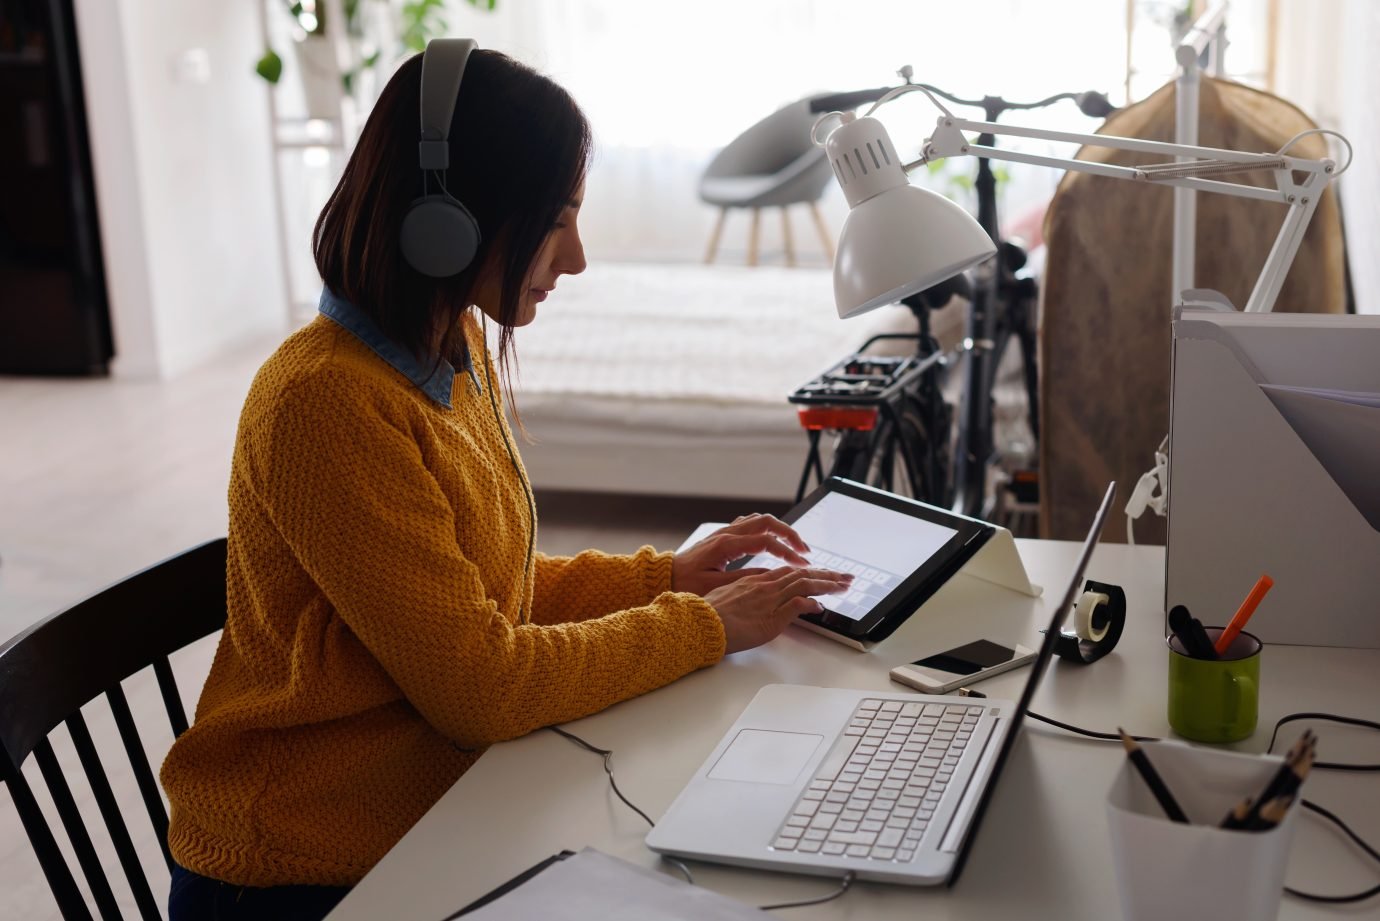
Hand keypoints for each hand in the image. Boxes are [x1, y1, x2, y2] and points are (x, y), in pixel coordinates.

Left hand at [671, 513, 813, 596]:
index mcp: (727, 545)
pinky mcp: (722, 537)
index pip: (766, 541)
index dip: (787, 552)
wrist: (663, 577)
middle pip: (767, 522)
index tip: (800, 564)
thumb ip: (745, 579)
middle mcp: (727, 534)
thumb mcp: (716, 586)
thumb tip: (771, 576)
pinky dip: (766, 530)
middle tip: (804, 551)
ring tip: (793, 546)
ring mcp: (724, 532)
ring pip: (760, 520)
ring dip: (779, 530)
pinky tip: (772, 541)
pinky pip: (750, 525)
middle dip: (790, 534)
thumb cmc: (684, 584)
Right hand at [704, 567, 853, 653]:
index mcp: (753, 581)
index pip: (788, 572)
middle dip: (826, 575)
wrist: (700, 624)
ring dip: (827, 583)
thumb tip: (756, 599)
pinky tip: (821, 605)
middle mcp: (764, 586)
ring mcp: (769, 599)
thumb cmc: (708, 615)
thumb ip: (746, 595)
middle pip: (802, 575)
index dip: (808, 572)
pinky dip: (811, 602)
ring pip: (804, 584)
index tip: (821, 574)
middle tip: (845, 577)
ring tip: (844, 585)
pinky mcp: (772, 616)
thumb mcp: (728, 598)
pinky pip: (797, 604)